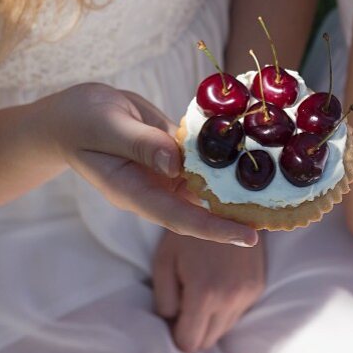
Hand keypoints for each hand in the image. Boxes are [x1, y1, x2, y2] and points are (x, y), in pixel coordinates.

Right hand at [43, 82, 257, 246]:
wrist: (71, 115)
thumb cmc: (80, 121)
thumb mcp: (107, 125)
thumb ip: (141, 143)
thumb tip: (177, 162)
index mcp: (135, 191)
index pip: (180, 218)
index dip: (215, 229)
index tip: (249, 237)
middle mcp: (154, 187)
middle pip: (201, 207)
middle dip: (237, 212)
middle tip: (282, 212)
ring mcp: (163, 170)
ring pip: (205, 182)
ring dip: (236, 183)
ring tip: (278, 182)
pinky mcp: (170, 151)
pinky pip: (200, 156)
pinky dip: (223, 153)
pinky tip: (252, 146)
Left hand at [152, 230, 266, 351]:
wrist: (226, 203)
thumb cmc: (187, 232)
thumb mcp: (163, 262)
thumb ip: (163, 300)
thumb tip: (171, 324)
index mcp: (204, 294)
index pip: (189, 342)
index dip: (176, 334)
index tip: (173, 317)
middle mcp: (230, 299)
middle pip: (207, 341)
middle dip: (193, 329)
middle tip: (184, 303)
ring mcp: (247, 294)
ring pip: (223, 329)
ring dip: (210, 320)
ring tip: (201, 290)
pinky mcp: (257, 287)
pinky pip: (237, 313)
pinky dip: (225, 307)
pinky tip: (217, 281)